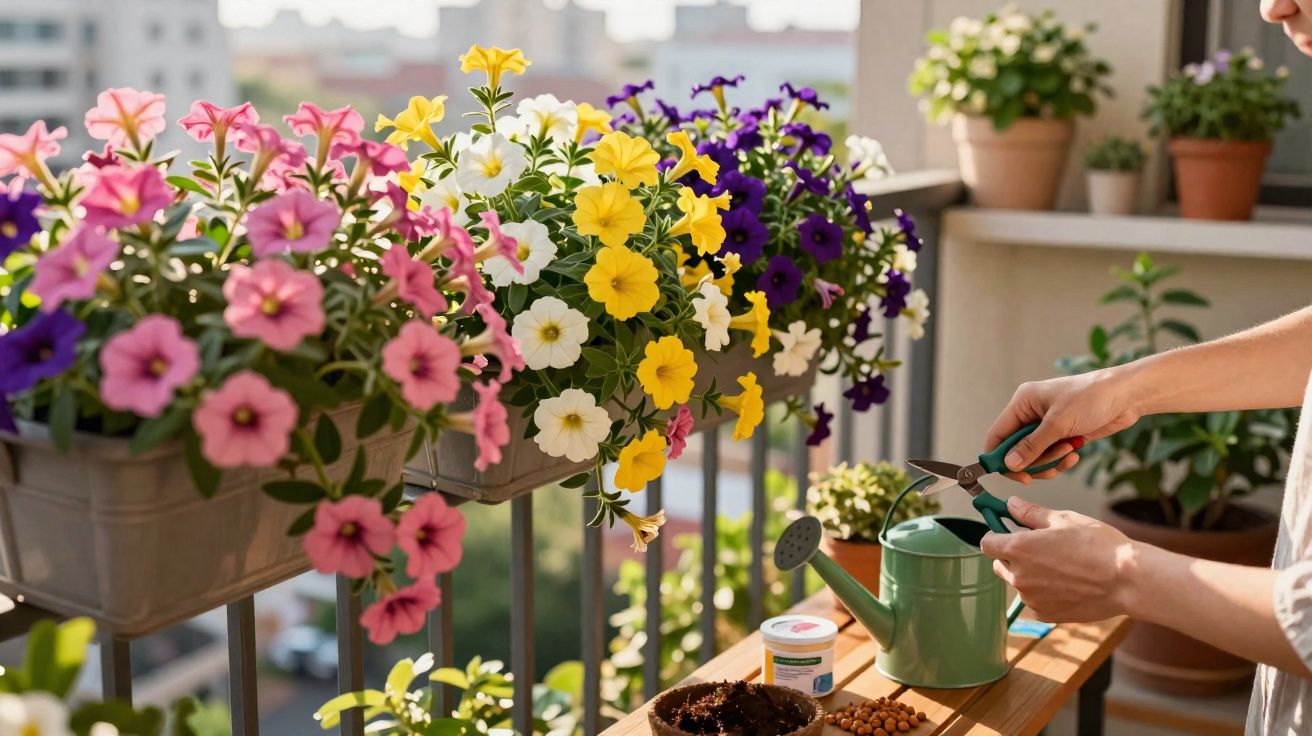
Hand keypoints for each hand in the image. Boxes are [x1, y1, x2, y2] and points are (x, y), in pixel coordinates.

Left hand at [981, 497, 1135, 622]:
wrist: (1126, 580)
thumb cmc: (1097, 545)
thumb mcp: (1063, 519)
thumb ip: (1030, 513)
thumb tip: (1010, 504)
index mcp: (1018, 549)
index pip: (987, 543)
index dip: (996, 536)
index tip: (1008, 532)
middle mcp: (1018, 576)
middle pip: (1001, 564)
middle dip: (1013, 556)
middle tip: (1041, 549)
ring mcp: (1031, 599)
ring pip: (1019, 583)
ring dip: (1030, 575)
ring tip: (1062, 567)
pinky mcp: (1045, 614)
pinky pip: (1035, 601)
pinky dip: (1044, 593)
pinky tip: (1068, 585)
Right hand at [986, 367, 1140, 482]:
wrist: (1126, 396)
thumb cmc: (1091, 398)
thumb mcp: (1058, 424)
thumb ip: (1032, 446)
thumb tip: (1009, 464)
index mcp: (1022, 403)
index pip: (998, 434)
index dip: (999, 456)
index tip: (1010, 474)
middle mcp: (1031, 414)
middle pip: (1017, 450)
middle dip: (1032, 462)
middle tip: (1046, 470)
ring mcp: (1047, 426)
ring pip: (1035, 456)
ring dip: (1050, 461)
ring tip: (1067, 453)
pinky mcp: (1063, 435)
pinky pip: (1052, 456)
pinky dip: (1061, 460)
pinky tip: (1075, 453)